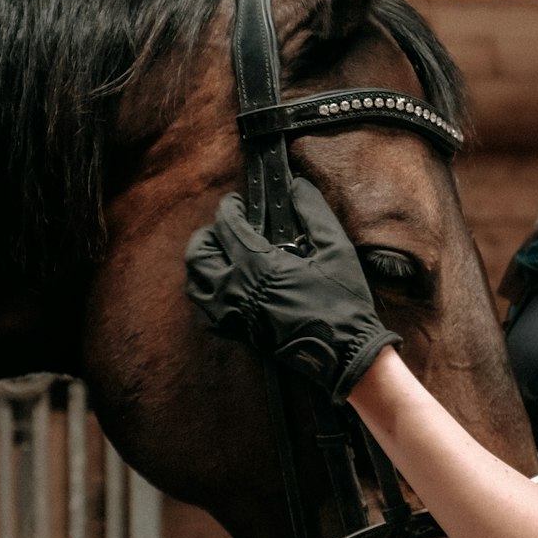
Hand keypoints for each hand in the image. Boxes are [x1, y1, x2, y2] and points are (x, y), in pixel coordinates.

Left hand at [184, 183, 400, 402]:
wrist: (342, 352)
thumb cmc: (341, 299)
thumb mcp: (335, 249)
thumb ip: (314, 213)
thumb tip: (298, 186)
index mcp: (257, 264)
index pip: (225, 225)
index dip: (229, 207)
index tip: (237, 202)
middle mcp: (235, 288)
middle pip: (198, 252)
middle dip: (208, 233)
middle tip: (225, 228)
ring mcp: (231, 314)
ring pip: (194, 281)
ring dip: (202, 262)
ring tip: (220, 255)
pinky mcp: (235, 332)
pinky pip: (204, 310)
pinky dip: (206, 293)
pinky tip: (223, 286)